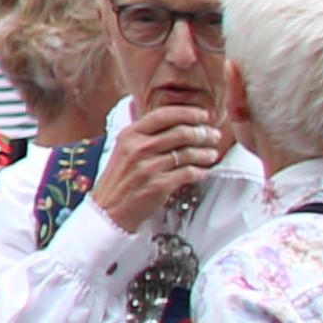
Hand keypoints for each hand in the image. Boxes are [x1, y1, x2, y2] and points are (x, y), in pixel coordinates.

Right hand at [101, 101, 228, 230]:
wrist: (109, 209)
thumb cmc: (119, 179)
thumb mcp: (124, 150)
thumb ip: (144, 135)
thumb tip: (173, 122)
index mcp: (130, 135)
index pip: (163, 115)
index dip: (188, 112)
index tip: (203, 114)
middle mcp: (138, 148)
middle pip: (180, 132)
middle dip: (203, 133)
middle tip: (213, 135)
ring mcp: (148, 167)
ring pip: (187, 153)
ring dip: (205, 153)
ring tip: (211, 154)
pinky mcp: (158, 185)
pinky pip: (188, 173)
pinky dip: (200, 172)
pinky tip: (203, 172)